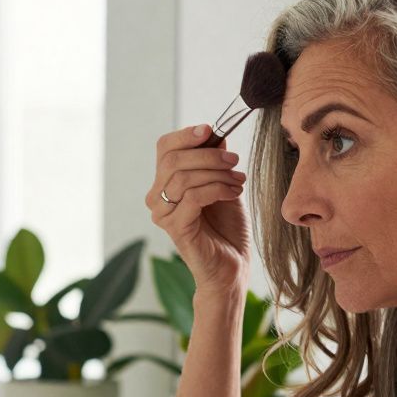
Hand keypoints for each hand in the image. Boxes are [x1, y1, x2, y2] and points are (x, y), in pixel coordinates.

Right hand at [145, 125, 250, 295]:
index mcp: (165, 184)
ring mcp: (164, 214)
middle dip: (208, 155)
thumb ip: (215, 161)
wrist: (232, 266)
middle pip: (173, 160)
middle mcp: (158, 198)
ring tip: (239, 181)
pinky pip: (194, 196)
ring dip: (217, 173)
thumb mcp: (224, 184)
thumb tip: (214, 134)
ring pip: (183, 177)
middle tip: (234, 160)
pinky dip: (218, 189)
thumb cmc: (227, 229)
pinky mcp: (176, 228)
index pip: (165, 148)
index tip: (211, 130)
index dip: (186, 135)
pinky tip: (234, 193)